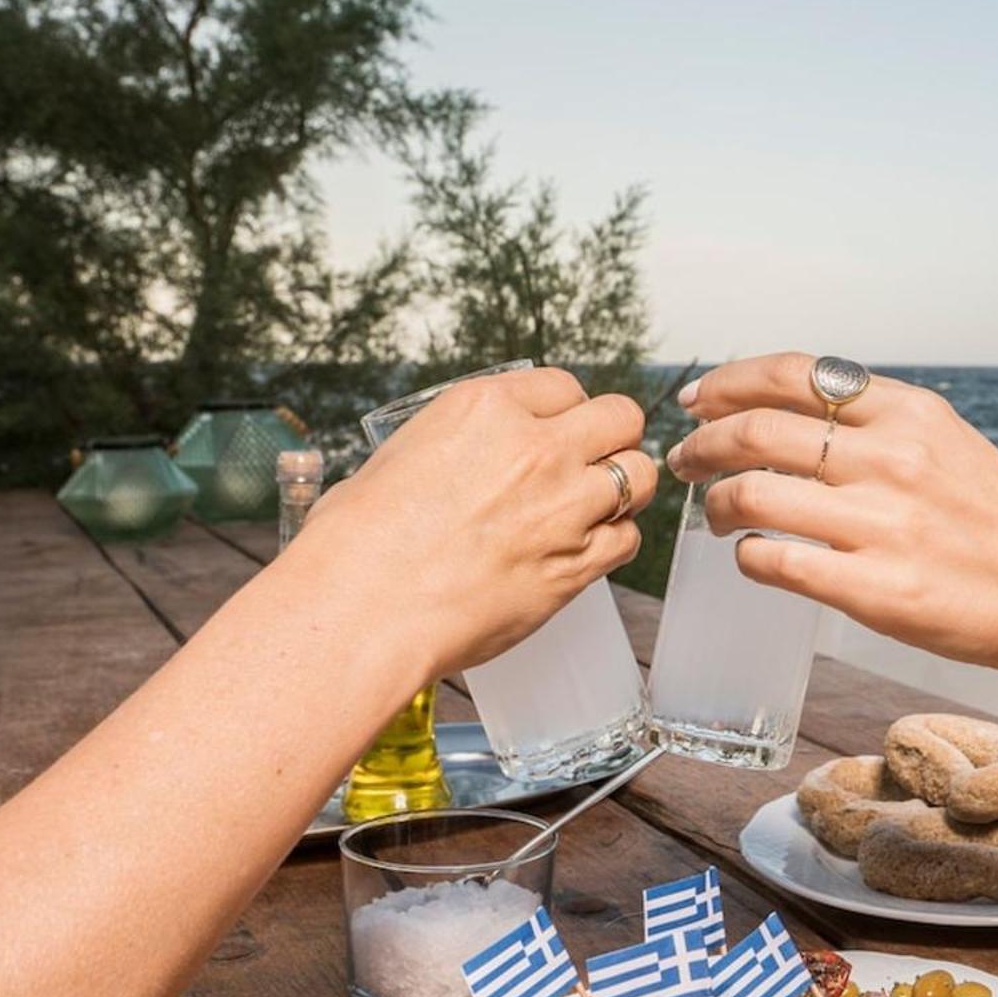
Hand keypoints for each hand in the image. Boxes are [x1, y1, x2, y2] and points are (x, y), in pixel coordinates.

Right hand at [294, 367, 656, 678]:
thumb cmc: (358, 545)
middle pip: (620, 417)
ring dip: (624, 488)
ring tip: (596, 506)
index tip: (561, 429)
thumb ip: (450, 448)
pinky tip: (585, 550)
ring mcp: (564, 505)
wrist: (363, 610)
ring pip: (639, 475)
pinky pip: (629, 538)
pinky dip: (614, 542)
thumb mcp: (397, 460)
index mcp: (485, 409)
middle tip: (593, 461)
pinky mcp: (578, 562)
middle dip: (612, 436)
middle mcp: (535, 448)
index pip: (562, 386)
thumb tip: (456, 461)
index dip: (566, 410)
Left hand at [666, 352, 997, 681]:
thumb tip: (791, 414)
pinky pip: (775, 564)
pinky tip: (750, 558)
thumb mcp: (950, 444)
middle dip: (701, 445)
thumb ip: (879, 425)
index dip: (727, 382)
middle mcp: (894, 458)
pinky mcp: (878, 592)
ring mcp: (884, 526)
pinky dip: (746, 557)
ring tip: (711, 515)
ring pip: (752, 495)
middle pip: (756, 431)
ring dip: (712, 503)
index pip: (791, 374)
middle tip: (683, 462)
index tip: (695, 401)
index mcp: (910, 413)